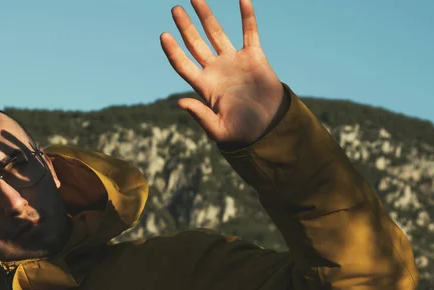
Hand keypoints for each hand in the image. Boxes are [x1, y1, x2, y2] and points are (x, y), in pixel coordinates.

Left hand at [160, 0, 288, 145]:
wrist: (269, 127)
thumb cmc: (242, 133)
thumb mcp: (218, 129)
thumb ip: (200, 116)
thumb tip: (179, 102)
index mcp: (205, 86)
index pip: (183, 64)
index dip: (173, 51)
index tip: (164, 36)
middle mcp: (216, 70)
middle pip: (195, 44)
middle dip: (185, 26)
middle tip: (175, 9)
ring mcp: (234, 61)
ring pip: (216, 33)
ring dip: (206, 16)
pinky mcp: (254, 57)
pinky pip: (250, 32)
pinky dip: (247, 16)